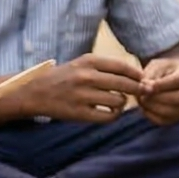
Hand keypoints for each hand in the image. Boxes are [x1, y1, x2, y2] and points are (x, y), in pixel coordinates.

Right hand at [20, 53, 147, 123]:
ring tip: (119, 102)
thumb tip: (135, 75)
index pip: (122, 66)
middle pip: (124, 84)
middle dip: (137, 89)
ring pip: (118, 101)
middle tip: (142, 92)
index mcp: (88, 61)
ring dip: (123, 103)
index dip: (137, 74)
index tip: (143, 79)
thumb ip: (105, 67)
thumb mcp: (82, 63)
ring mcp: (82, 95)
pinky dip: (114, 115)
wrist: (35, 93)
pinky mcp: (79, 113)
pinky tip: (112, 112)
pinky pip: (108, 116)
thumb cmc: (64, 77)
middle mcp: (86, 76)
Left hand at [135, 56, 178, 126]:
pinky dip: (151, 115)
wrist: (172, 76)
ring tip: (142, 98)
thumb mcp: (157, 66)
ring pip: (171, 112)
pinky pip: (164, 120)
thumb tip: (144, 90)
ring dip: (152, 107)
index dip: (159, 84)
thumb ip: (150, 76)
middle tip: (141, 93)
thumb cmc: (164, 69)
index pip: (177, 81)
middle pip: (177, 98)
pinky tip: (145, 106)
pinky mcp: (178, 117)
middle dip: (156, 97)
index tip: (143, 84)